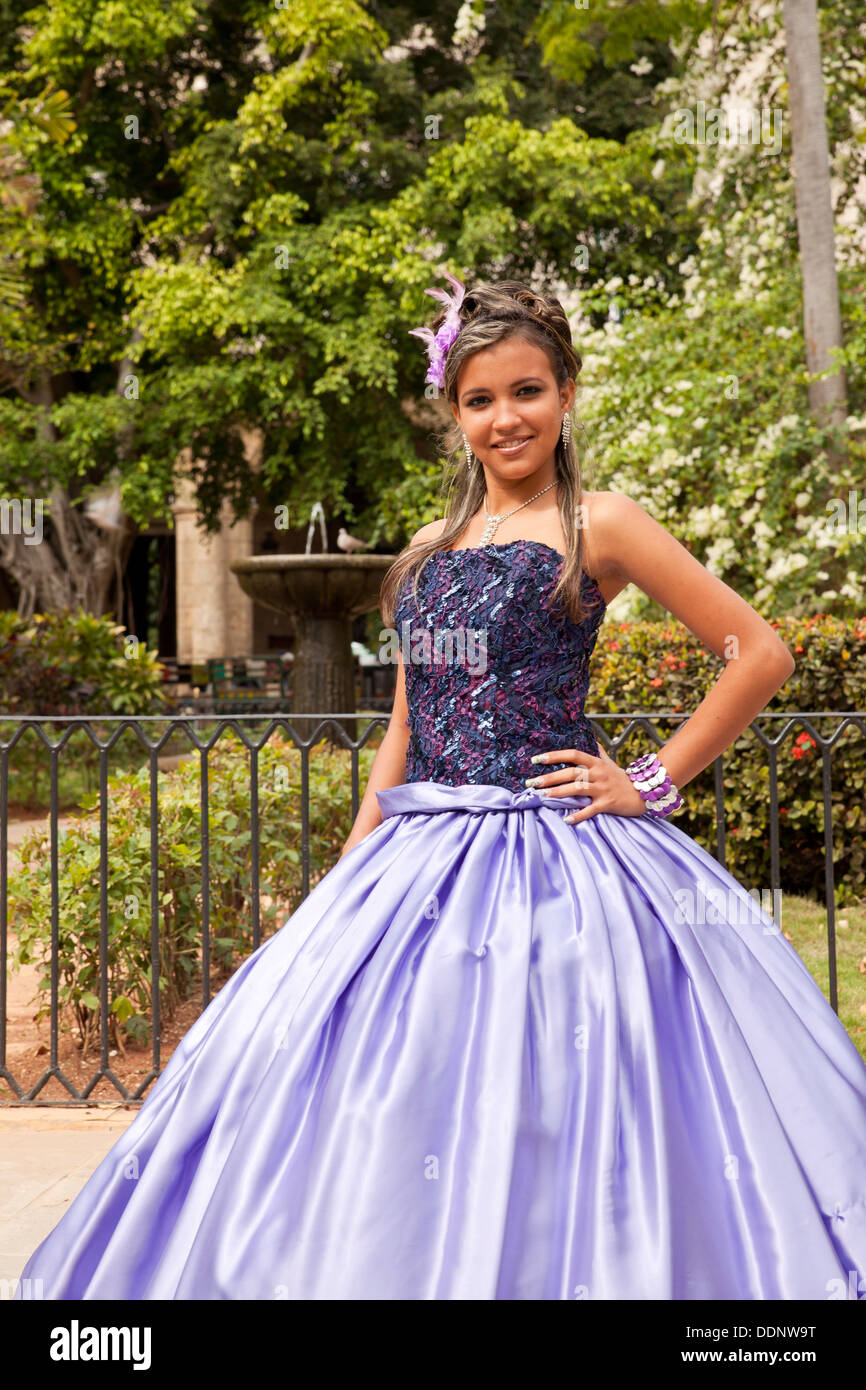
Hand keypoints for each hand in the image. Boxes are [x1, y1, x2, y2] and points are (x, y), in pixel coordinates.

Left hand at [524, 746, 646, 823]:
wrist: (643, 793)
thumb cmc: (621, 778)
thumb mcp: (609, 763)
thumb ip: (598, 752)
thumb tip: (590, 738)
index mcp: (596, 763)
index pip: (573, 754)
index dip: (554, 756)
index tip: (537, 759)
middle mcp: (598, 774)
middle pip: (571, 772)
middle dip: (550, 777)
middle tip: (532, 783)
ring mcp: (603, 789)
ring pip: (577, 789)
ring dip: (558, 793)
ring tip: (542, 796)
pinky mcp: (607, 804)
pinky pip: (590, 810)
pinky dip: (578, 815)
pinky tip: (566, 820)